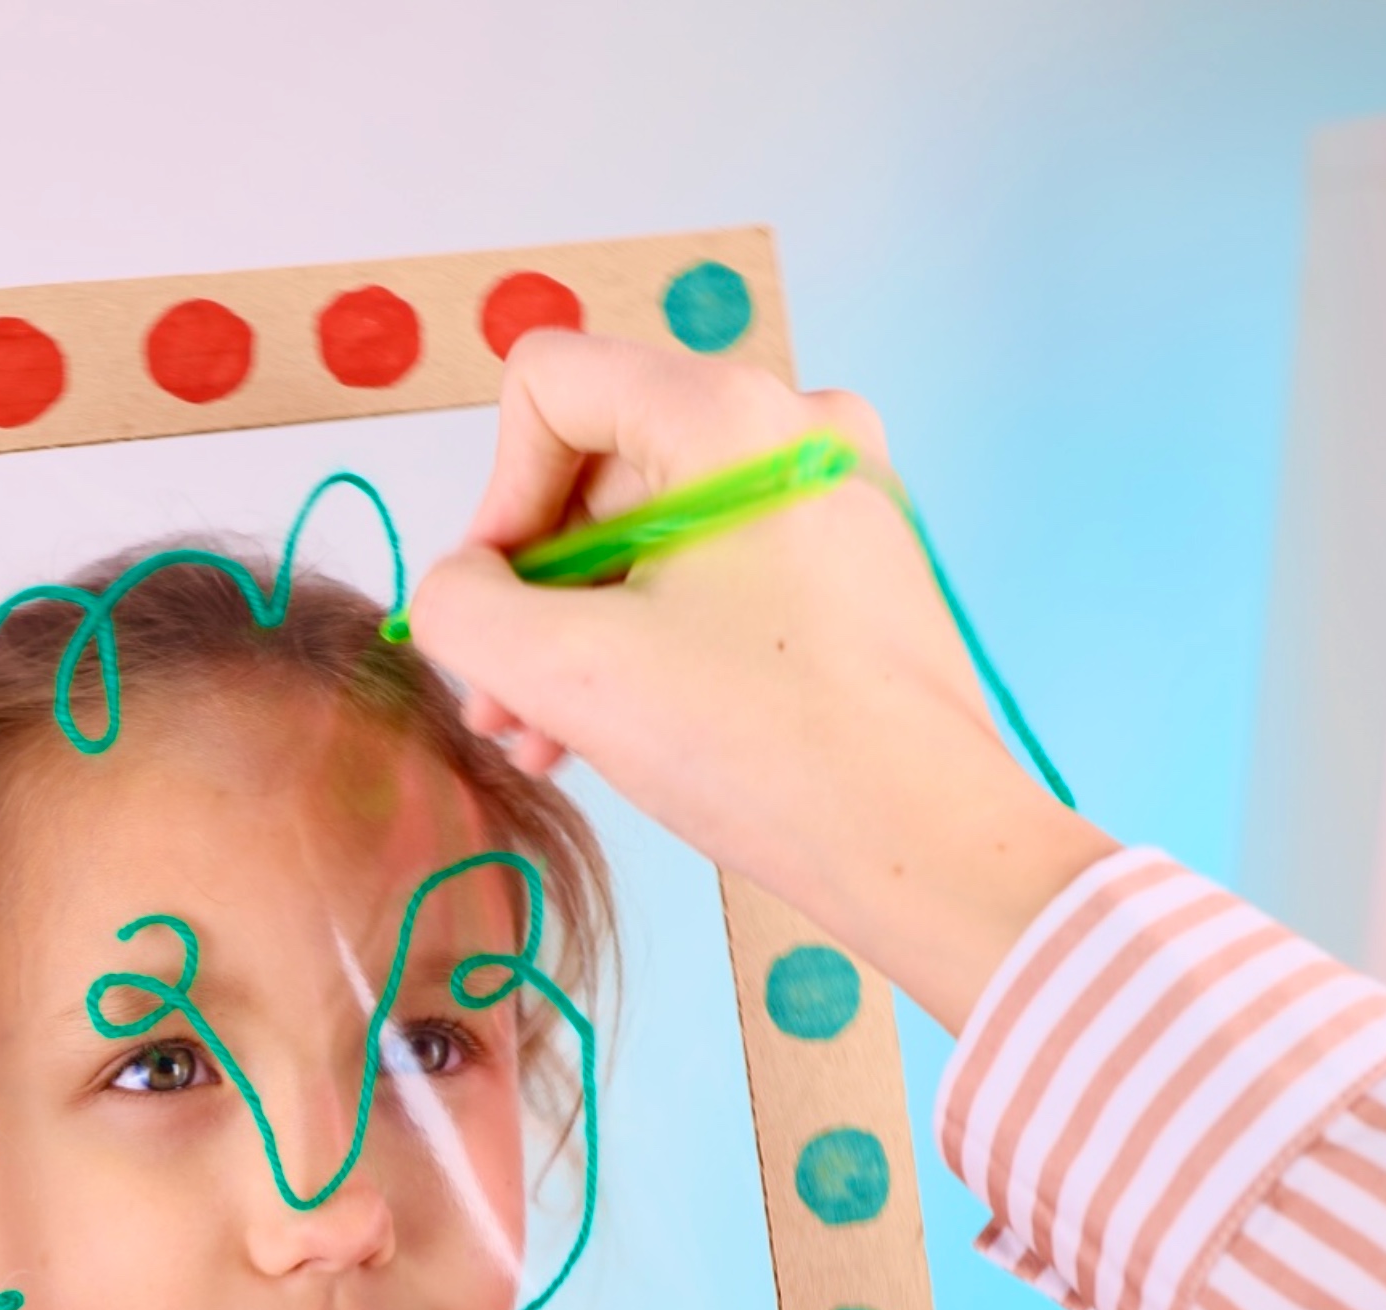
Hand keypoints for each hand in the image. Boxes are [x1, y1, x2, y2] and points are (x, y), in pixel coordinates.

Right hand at [407, 332, 1113, 1030]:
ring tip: (541, 740)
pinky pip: (716, 570)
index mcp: (729, 413)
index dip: (494, 496)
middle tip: (501, 707)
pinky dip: (654, 638)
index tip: (492, 608)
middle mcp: (794, 425)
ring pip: (652, 532)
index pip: (550, 384)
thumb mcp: (570, 673)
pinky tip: (611, 734)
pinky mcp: (855, 562)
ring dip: (581, 631)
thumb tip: (456, 593)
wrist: (930, 849)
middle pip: (600, 468)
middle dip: (535, 593)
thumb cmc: (765, 750)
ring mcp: (832, 493)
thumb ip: (463, 608)